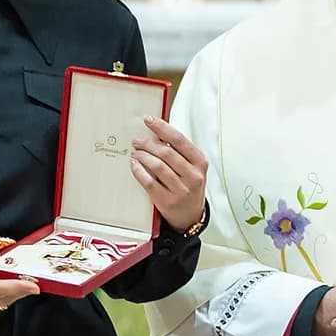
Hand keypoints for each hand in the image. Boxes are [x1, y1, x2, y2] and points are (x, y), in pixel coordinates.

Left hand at [132, 116, 209, 233]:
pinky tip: (134, 165)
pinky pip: (149, 182)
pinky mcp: (167, 200)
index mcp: (200, 162)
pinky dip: (139, 171)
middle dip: (148, 143)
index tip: (149, 120)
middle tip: (137, 141)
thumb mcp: (192, 166)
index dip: (162, 128)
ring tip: (135, 152)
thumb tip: (157, 131)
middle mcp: (193, 176)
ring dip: (142, 156)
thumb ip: (179, 150)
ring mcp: (181, 190)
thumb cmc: (189, 185)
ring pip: (157, 166)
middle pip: (166, 152)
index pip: (179, 140)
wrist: (190, 215)